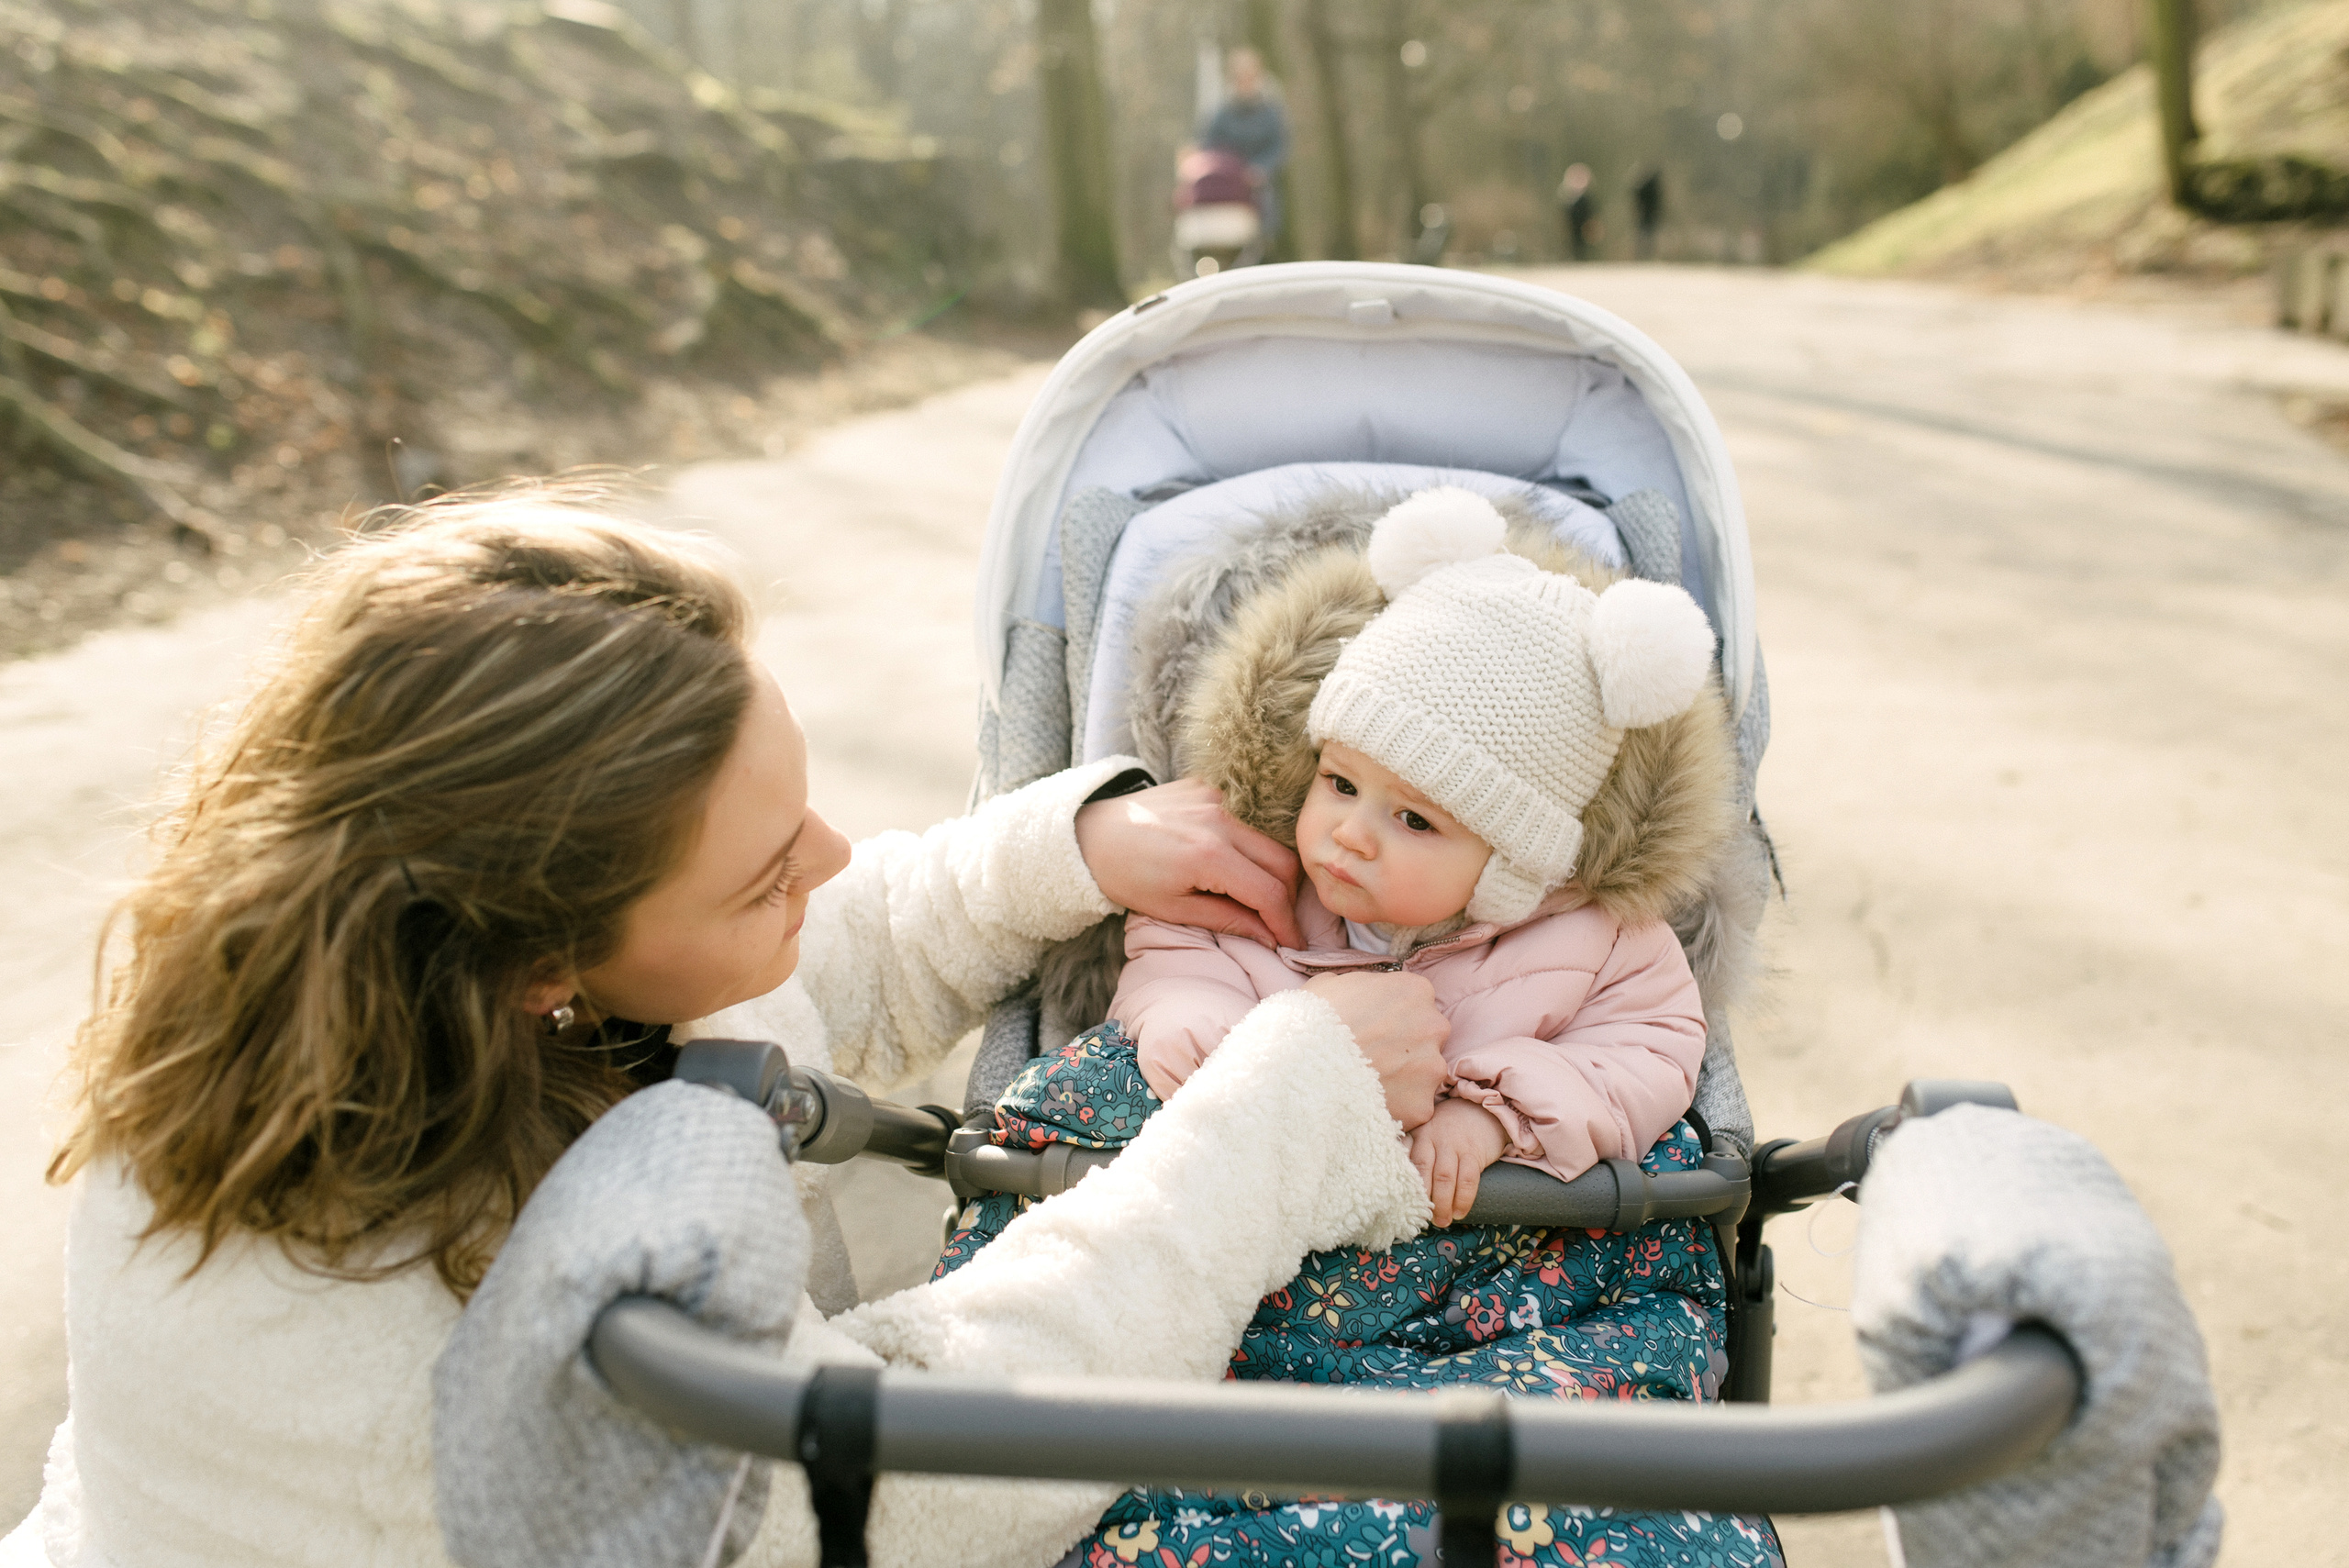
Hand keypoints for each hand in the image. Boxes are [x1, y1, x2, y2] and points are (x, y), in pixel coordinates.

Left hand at [1077, 778, 1303, 948]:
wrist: (1090, 833)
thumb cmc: (1125, 877)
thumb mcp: (1173, 909)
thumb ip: (1227, 920)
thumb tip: (1269, 937)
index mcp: (1209, 855)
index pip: (1270, 893)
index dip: (1286, 924)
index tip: (1292, 945)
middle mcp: (1220, 820)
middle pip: (1282, 862)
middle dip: (1287, 898)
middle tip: (1278, 923)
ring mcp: (1216, 798)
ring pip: (1269, 839)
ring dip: (1271, 871)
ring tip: (1258, 896)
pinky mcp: (1208, 787)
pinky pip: (1246, 820)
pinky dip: (1249, 845)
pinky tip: (1233, 864)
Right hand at [1302, 971, 1448, 1131]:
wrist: (1299, 1068)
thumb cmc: (1311, 1021)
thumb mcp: (1331, 984)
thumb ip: (1360, 986)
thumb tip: (1359, 994)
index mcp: (1414, 990)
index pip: (1414, 1001)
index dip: (1391, 1015)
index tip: (1373, 1027)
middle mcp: (1433, 1026)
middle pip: (1425, 1036)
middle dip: (1404, 1046)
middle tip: (1370, 1056)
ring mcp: (1431, 1068)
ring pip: (1422, 1073)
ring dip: (1402, 1077)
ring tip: (1366, 1083)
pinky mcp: (1423, 1106)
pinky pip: (1413, 1106)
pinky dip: (1396, 1107)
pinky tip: (1369, 1103)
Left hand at [1408, 1098, 1509, 1228]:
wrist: (1481, 1109)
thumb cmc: (1448, 1125)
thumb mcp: (1426, 1129)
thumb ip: (1411, 1146)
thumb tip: (1391, 1172)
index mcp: (1419, 1133)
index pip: (1408, 1160)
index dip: (1404, 1183)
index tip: (1401, 1204)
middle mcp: (1434, 1138)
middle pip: (1424, 1171)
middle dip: (1423, 1198)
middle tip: (1423, 1219)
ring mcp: (1455, 1144)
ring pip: (1445, 1178)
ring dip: (1443, 1204)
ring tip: (1442, 1221)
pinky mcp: (1475, 1152)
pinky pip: (1468, 1179)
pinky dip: (1463, 1199)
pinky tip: (1460, 1212)